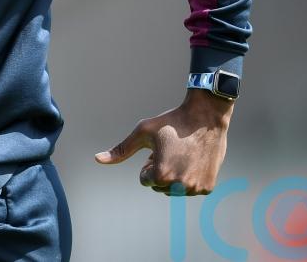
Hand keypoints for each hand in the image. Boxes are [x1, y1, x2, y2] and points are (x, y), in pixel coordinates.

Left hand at [94, 89, 233, 195]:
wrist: (206, 116)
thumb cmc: (171, 122)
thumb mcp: (143, 132)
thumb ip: (121, 150)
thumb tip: (97, 159)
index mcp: (160, 176)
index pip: (145, 179)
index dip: (150, 162)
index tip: (159, 149)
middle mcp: (179, 186)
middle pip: (159, 186)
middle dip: (162, 170)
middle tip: (172, 151)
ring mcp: (195, 189)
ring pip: (176, 189)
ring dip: (176, 176)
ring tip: (183, 154)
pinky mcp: (208, 187)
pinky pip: (192, 189)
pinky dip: (192, 177)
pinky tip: (195, 159)